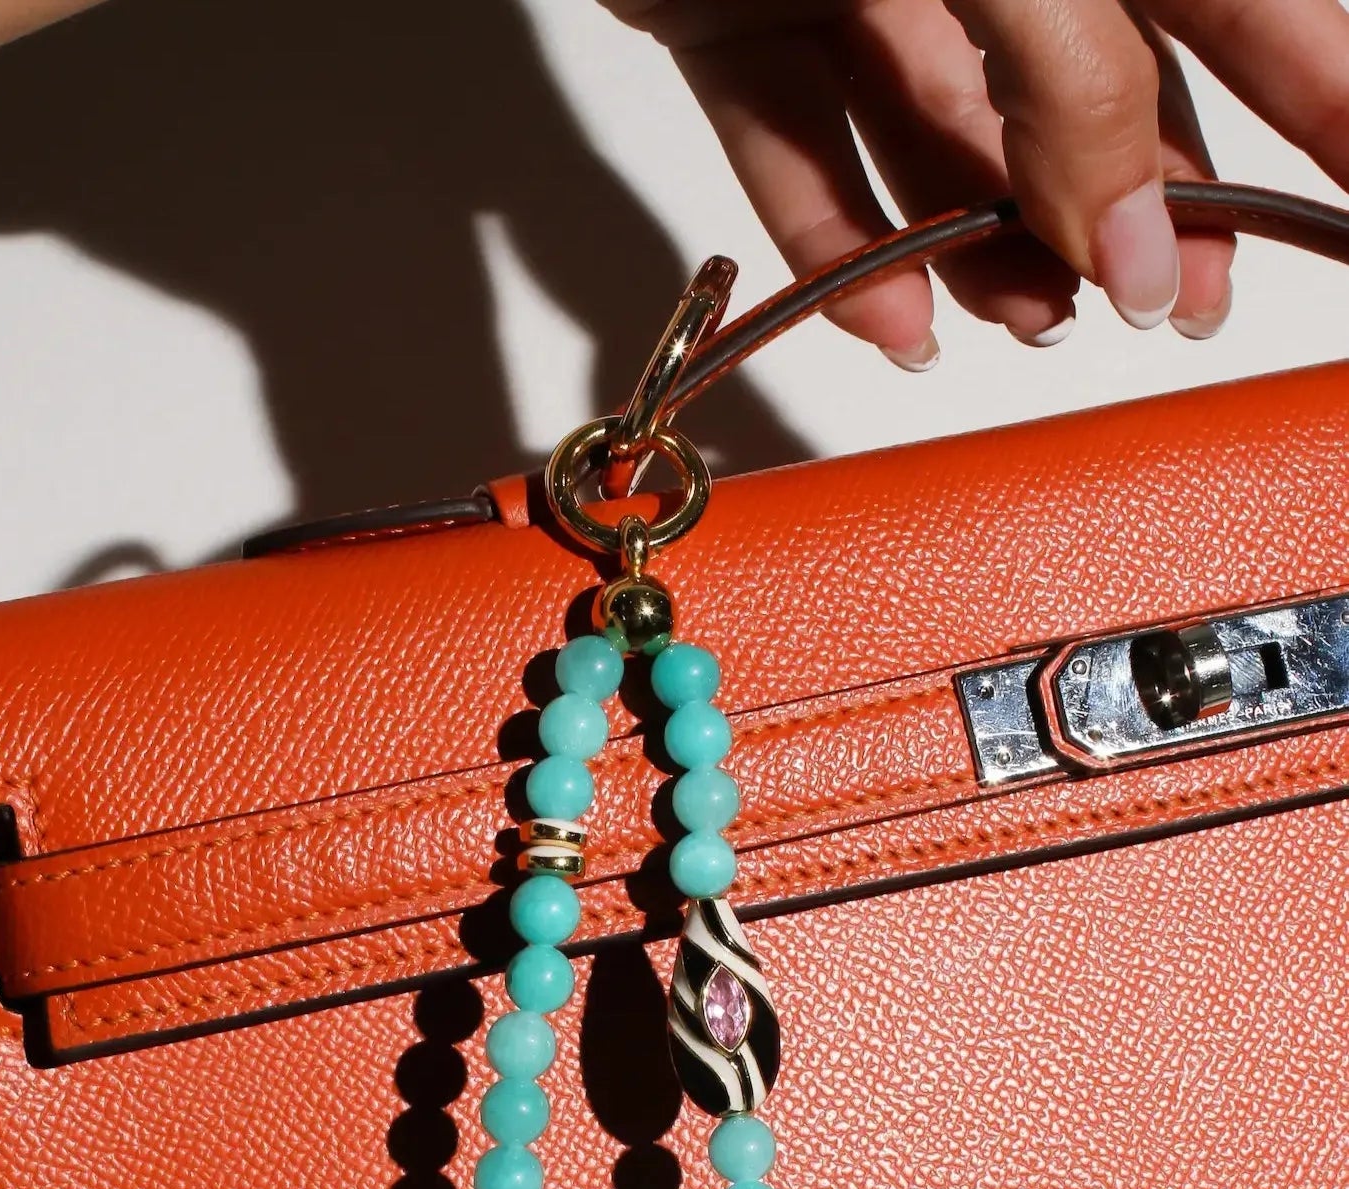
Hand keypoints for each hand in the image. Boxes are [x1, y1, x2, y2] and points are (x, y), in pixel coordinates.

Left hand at [605, 0, 1348, 362]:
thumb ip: (1080, 82)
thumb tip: (1135, 240)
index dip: (1316, 93)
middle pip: (1091, 84)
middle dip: (1138, 204)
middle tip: (1180, 305)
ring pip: (944, 132)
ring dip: (989, 245)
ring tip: (1032, 323)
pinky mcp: (732, 13)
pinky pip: (797, 143)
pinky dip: (838, 239)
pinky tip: (894, 320)